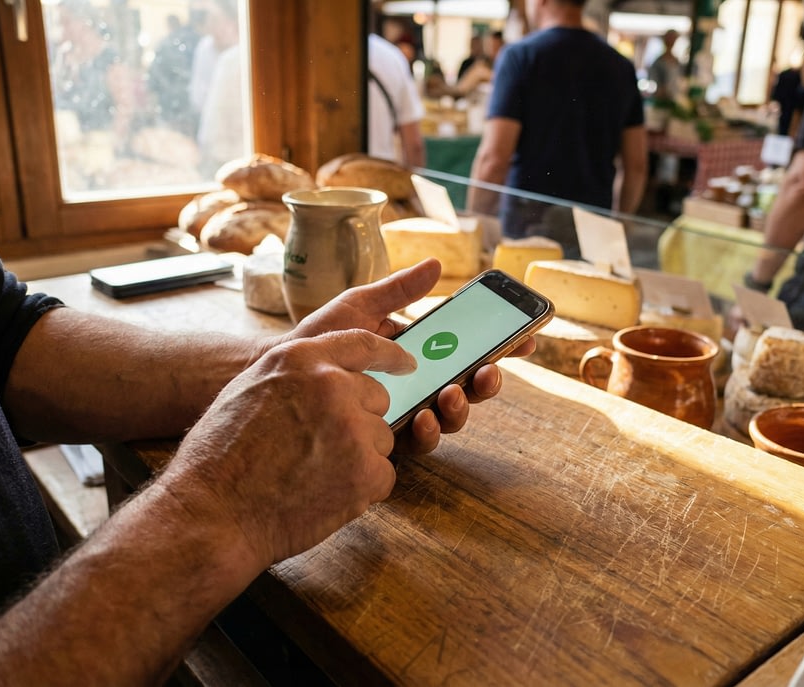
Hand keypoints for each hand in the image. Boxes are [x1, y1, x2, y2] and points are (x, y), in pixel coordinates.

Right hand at [166, 328, 414, 568]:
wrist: (212, 514)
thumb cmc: (220, 457)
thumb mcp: (250, 388)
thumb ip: (296, 374)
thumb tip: (327, 374)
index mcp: (301, 358)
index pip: (362, 343)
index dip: (389, 354)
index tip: (407, 363)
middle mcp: (332, 386)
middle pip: (376, 397)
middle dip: (359, 421)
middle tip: (321, 448)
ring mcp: (352, 428)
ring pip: (381, 438)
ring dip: (358, 457)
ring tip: (312, 474)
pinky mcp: (365, 471)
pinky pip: (384, 474)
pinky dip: (361, 489)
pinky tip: (322, 495)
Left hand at [276, 259, 535, 454]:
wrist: (278, 377)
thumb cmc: (317, 340)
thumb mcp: (359, 307)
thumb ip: (398, 291)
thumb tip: (436, 263)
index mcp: (419, 353)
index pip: (469, 350)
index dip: (501, 347)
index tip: (525, 338)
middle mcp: (418, 385)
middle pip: (470, 387)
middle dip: (487, 381)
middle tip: (488, 371)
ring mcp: (405, 413)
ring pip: (451, 417)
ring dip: (461, 406)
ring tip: (452, 392)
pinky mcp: (386, 441)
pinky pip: (420, 442)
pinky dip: (428, 430)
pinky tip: (422, 418)